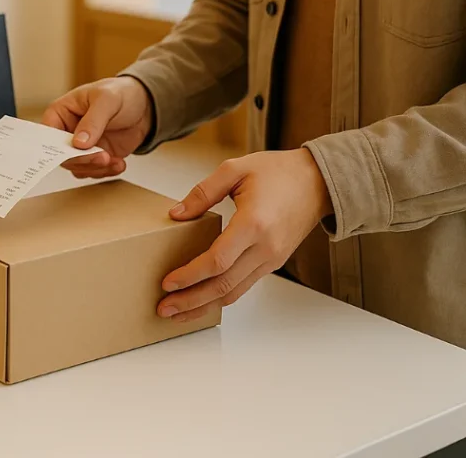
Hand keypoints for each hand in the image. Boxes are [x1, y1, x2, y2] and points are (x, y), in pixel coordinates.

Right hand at [41, 77, 153, 178]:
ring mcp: (81, 147)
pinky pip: (94, 172)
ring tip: (114, 160)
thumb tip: (78, 143)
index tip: (72, 153)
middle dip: (83, 160)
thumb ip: (92, 121)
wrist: (145, 105)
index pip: (48, 134)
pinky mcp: (96, 157)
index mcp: (61, 113)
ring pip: (78, 167)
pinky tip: (119, 163)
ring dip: (96, 168)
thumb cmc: (121, 93)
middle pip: (62, 156)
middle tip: (102, 157)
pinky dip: (107, 171)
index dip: (55, 147)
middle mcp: (67, 132)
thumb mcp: (107, 100)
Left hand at [157, 149, 332, 321]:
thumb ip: (203, 192)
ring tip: (177, 313)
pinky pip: (243, 286)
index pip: (217, 261)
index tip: (167, 283)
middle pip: (223, 285)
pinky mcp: (272, 263)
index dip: (190, 275)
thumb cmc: (279, 172)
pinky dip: (221, 297)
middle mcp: (265, 248)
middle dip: (191, 300)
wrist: (317, 182)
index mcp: (253, 223)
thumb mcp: (235, 169)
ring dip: (204, 305)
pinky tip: (203, 300)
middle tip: (164, 308)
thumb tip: (176, 214)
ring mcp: (271, 259)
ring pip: (234, 292)